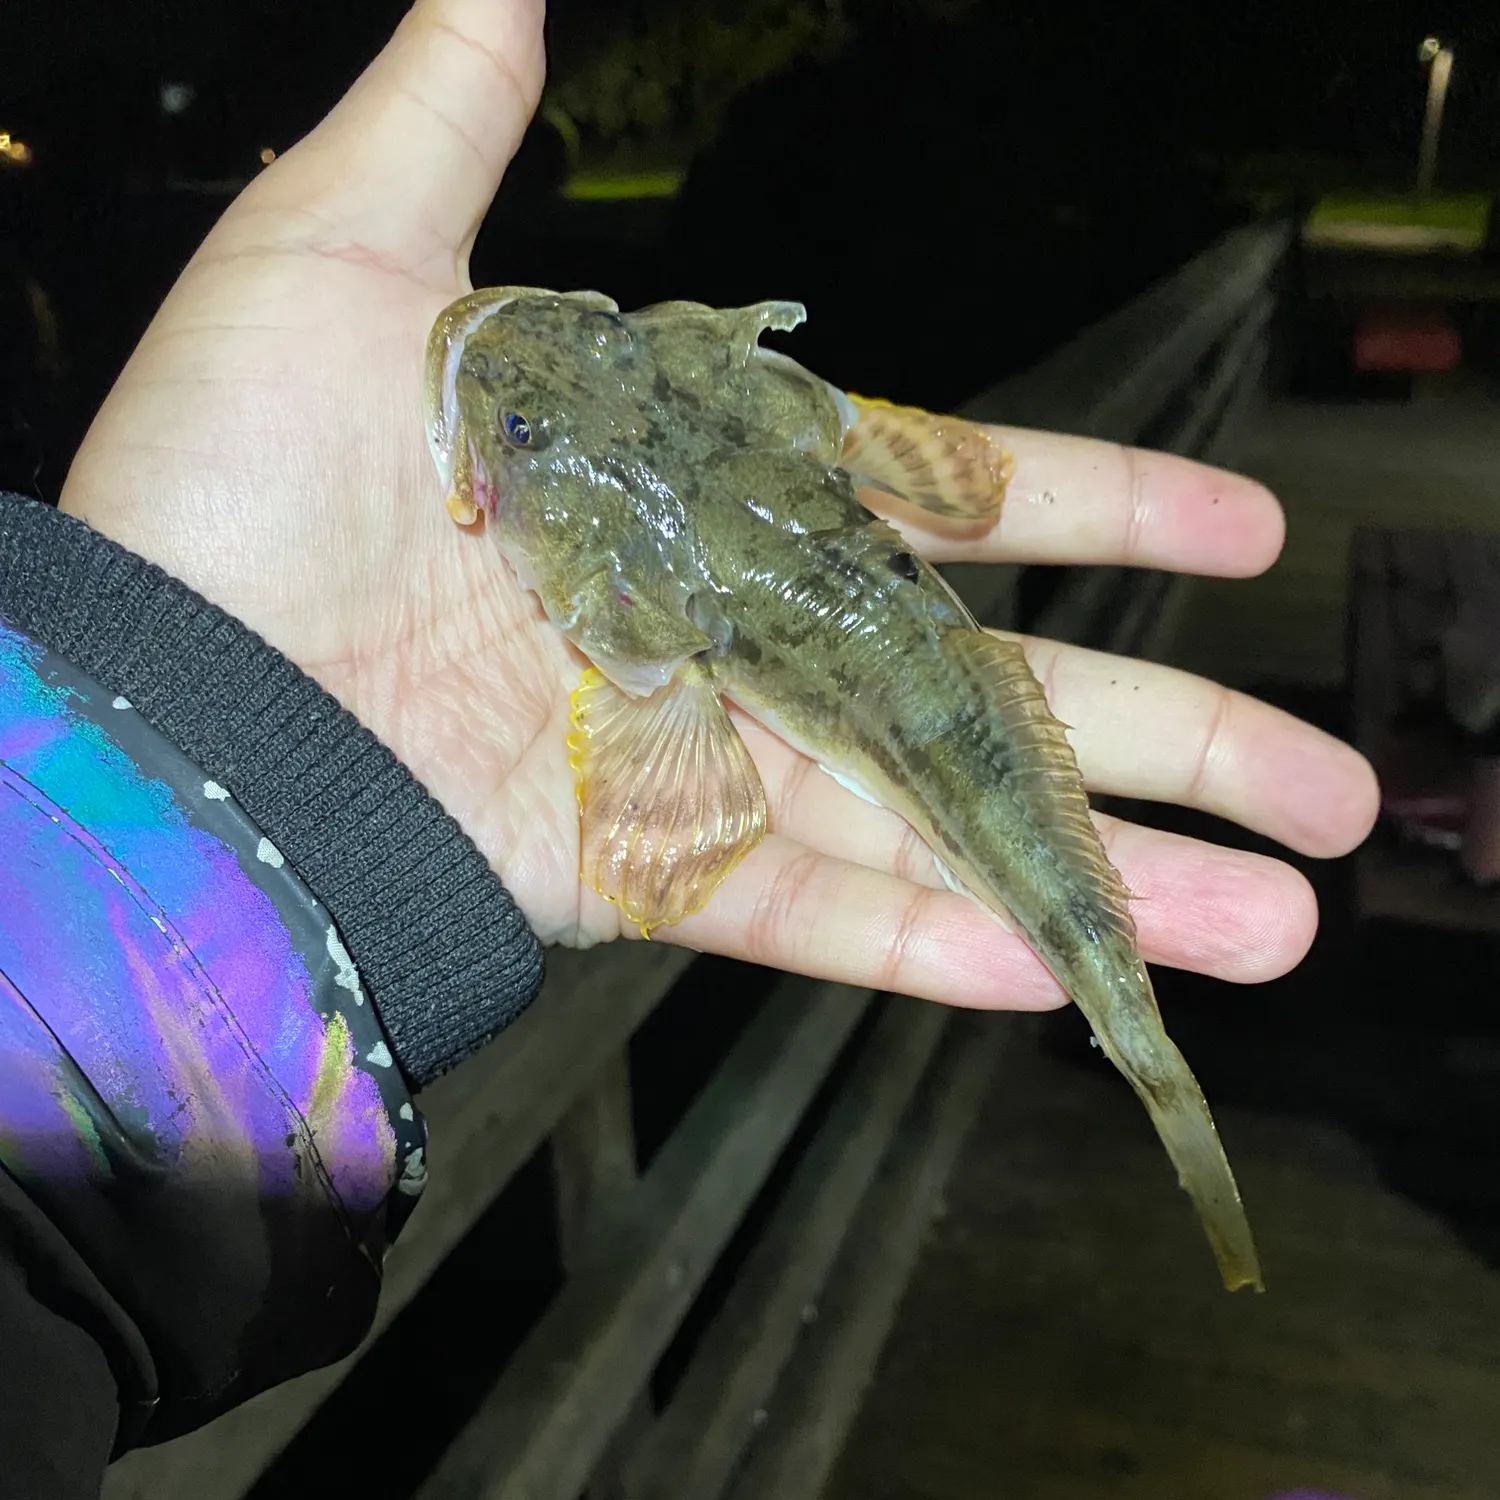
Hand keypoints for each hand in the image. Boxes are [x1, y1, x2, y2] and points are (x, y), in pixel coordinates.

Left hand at [60, 0, 1376, 1010]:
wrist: (153, 687)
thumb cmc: (234, 477)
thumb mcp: (351, 258)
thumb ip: (455, 118)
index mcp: (705, 492)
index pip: (944, 497)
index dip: (1095, 509)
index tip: (1238, 529)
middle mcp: (733, 633)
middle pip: (992, 687)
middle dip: (1172, 732)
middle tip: (1334, 786)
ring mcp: (701, 765)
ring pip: (942, 824)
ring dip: (1112, 875)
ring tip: (1283, 924)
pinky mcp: (645, 878)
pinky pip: (818, 917)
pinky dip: (937, 948)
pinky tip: (1074, 978)